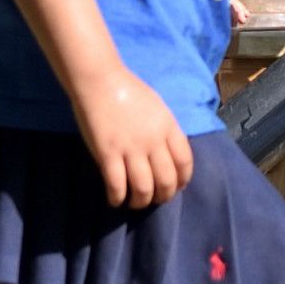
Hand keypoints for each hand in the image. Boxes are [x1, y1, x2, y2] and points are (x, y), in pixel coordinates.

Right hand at [71, 70, 196, 210]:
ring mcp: (130, 148)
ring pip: (143, 189)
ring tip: (134, 202)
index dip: (182, 180)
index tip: (176, 187)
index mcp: (168, 127)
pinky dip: (117, 198)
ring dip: (141, 202)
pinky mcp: (108, 154)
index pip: (185, 162)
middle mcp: (153, 141)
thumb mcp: (158, 107)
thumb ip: (165, 130)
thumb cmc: (128, 91)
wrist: (100, 80)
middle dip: (163, 196)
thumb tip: (169, 155)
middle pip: (166, 180)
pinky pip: (116, 186)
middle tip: (155, 198)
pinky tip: (115, 199)